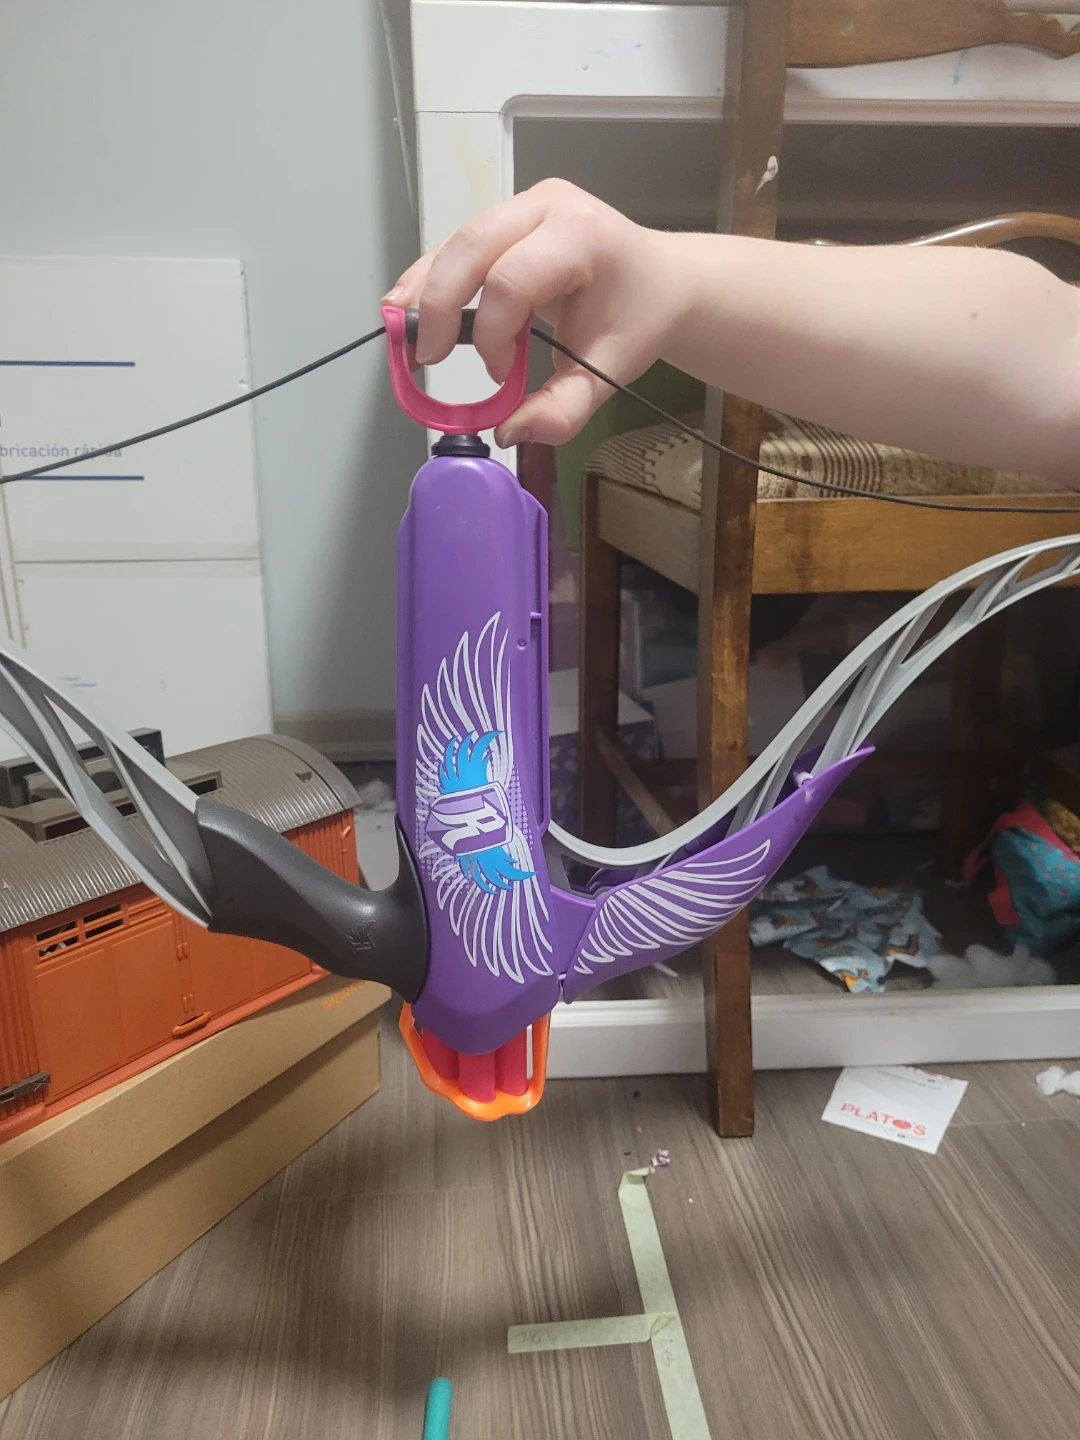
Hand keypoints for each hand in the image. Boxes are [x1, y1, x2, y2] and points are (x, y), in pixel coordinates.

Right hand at [384, 180, 685, 447]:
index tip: (502, 376)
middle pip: (472, 246)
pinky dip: (431, 279)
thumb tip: (509, 433)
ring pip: (456, 241)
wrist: (656, 279)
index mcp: (582, 235)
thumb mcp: (611, 371)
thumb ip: (564, 408)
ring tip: (400, 332)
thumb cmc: (637, 318)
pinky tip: (409, 309)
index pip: (514, 279)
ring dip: (423, 288)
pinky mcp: (505, 218)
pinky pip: (457, 246)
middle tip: (424, 357)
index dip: (494, 333)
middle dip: (438, 304)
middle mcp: (548, 206)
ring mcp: (523, 205)